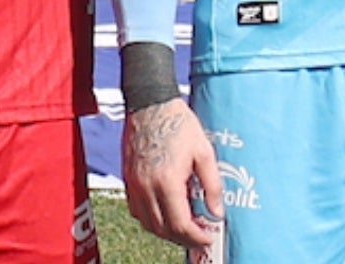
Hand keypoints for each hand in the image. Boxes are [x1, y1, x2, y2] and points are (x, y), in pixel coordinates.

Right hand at [122, 98, 223, 246]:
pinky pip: (137, 211)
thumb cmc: (179, 124)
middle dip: (183, 238)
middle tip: (200, 235)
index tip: (208, 238)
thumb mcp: (204, 152)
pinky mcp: (128, 180)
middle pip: (163, 229)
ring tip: (186, 226)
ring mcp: (134, 185)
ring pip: (148, 224)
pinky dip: (152, 220)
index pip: (180, 224)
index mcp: (167, 182)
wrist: (150, 105)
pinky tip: (166, 213)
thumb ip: (212, 185)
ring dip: (167, 231)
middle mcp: (146, 188)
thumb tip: (216, 212)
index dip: (196, 237)